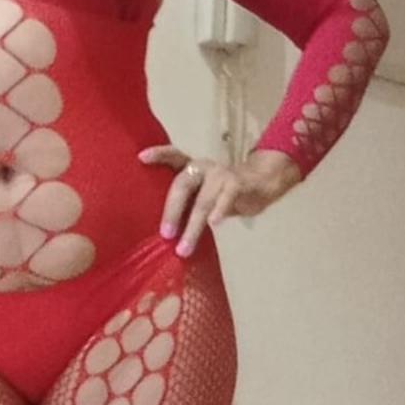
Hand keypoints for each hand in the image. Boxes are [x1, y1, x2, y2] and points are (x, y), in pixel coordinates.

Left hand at [137, 145, 302, 256]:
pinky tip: (214, 223)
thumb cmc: (224, 194)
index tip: (141, 157)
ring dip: (193, 226)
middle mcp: (203, 167)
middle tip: (165, 234)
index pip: (172, 157)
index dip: (158, 155)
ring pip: (203, 200)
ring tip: (184, 248)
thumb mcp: (202, 197)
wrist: (263, 183)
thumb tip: (165, 234)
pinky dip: (220, 210)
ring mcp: (220, 174)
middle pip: (182, 184)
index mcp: (191, 169)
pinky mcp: (238, 183)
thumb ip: (186, 207)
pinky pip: (226, 197)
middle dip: (172, 211)